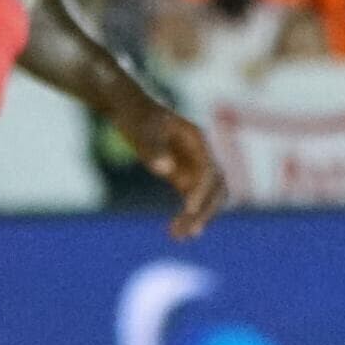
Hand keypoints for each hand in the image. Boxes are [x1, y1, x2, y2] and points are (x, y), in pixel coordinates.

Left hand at [132, 101, 229, 239]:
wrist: (128, 108)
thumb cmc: (135, 114)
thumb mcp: (140, 127)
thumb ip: (152, 148)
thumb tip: (167, 170)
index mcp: (197, 140)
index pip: (209, 171)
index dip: (201, 191)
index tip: (189, 208)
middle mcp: (201, 155)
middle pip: (216, 188)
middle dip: (205, 211)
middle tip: (188, 232)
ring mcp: (194, 166)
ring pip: (206, 199)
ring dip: (197, 218)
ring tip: (178, 236)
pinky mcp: (183, 176)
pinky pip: (192, 200)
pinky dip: (187, 215)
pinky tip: (176, 232)